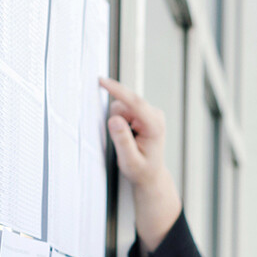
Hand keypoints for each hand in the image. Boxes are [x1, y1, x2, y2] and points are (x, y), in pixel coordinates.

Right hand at [98, 76, 181, 248]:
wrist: (150, 174)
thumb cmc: (142, 170)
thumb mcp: (130, 161)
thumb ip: (122, 140)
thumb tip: (115, 120)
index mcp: (155, 126)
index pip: (134, 103)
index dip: (117, 90)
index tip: (102, 81)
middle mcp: (155, 116)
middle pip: (124, 104)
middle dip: (116, 119)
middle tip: (123, 140)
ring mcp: (150, 113)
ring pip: (121, 107)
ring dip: (118, 122)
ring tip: (127, 140)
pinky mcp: (143, 113)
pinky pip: (123, 110)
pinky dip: (120, 121)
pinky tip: (128, 134)